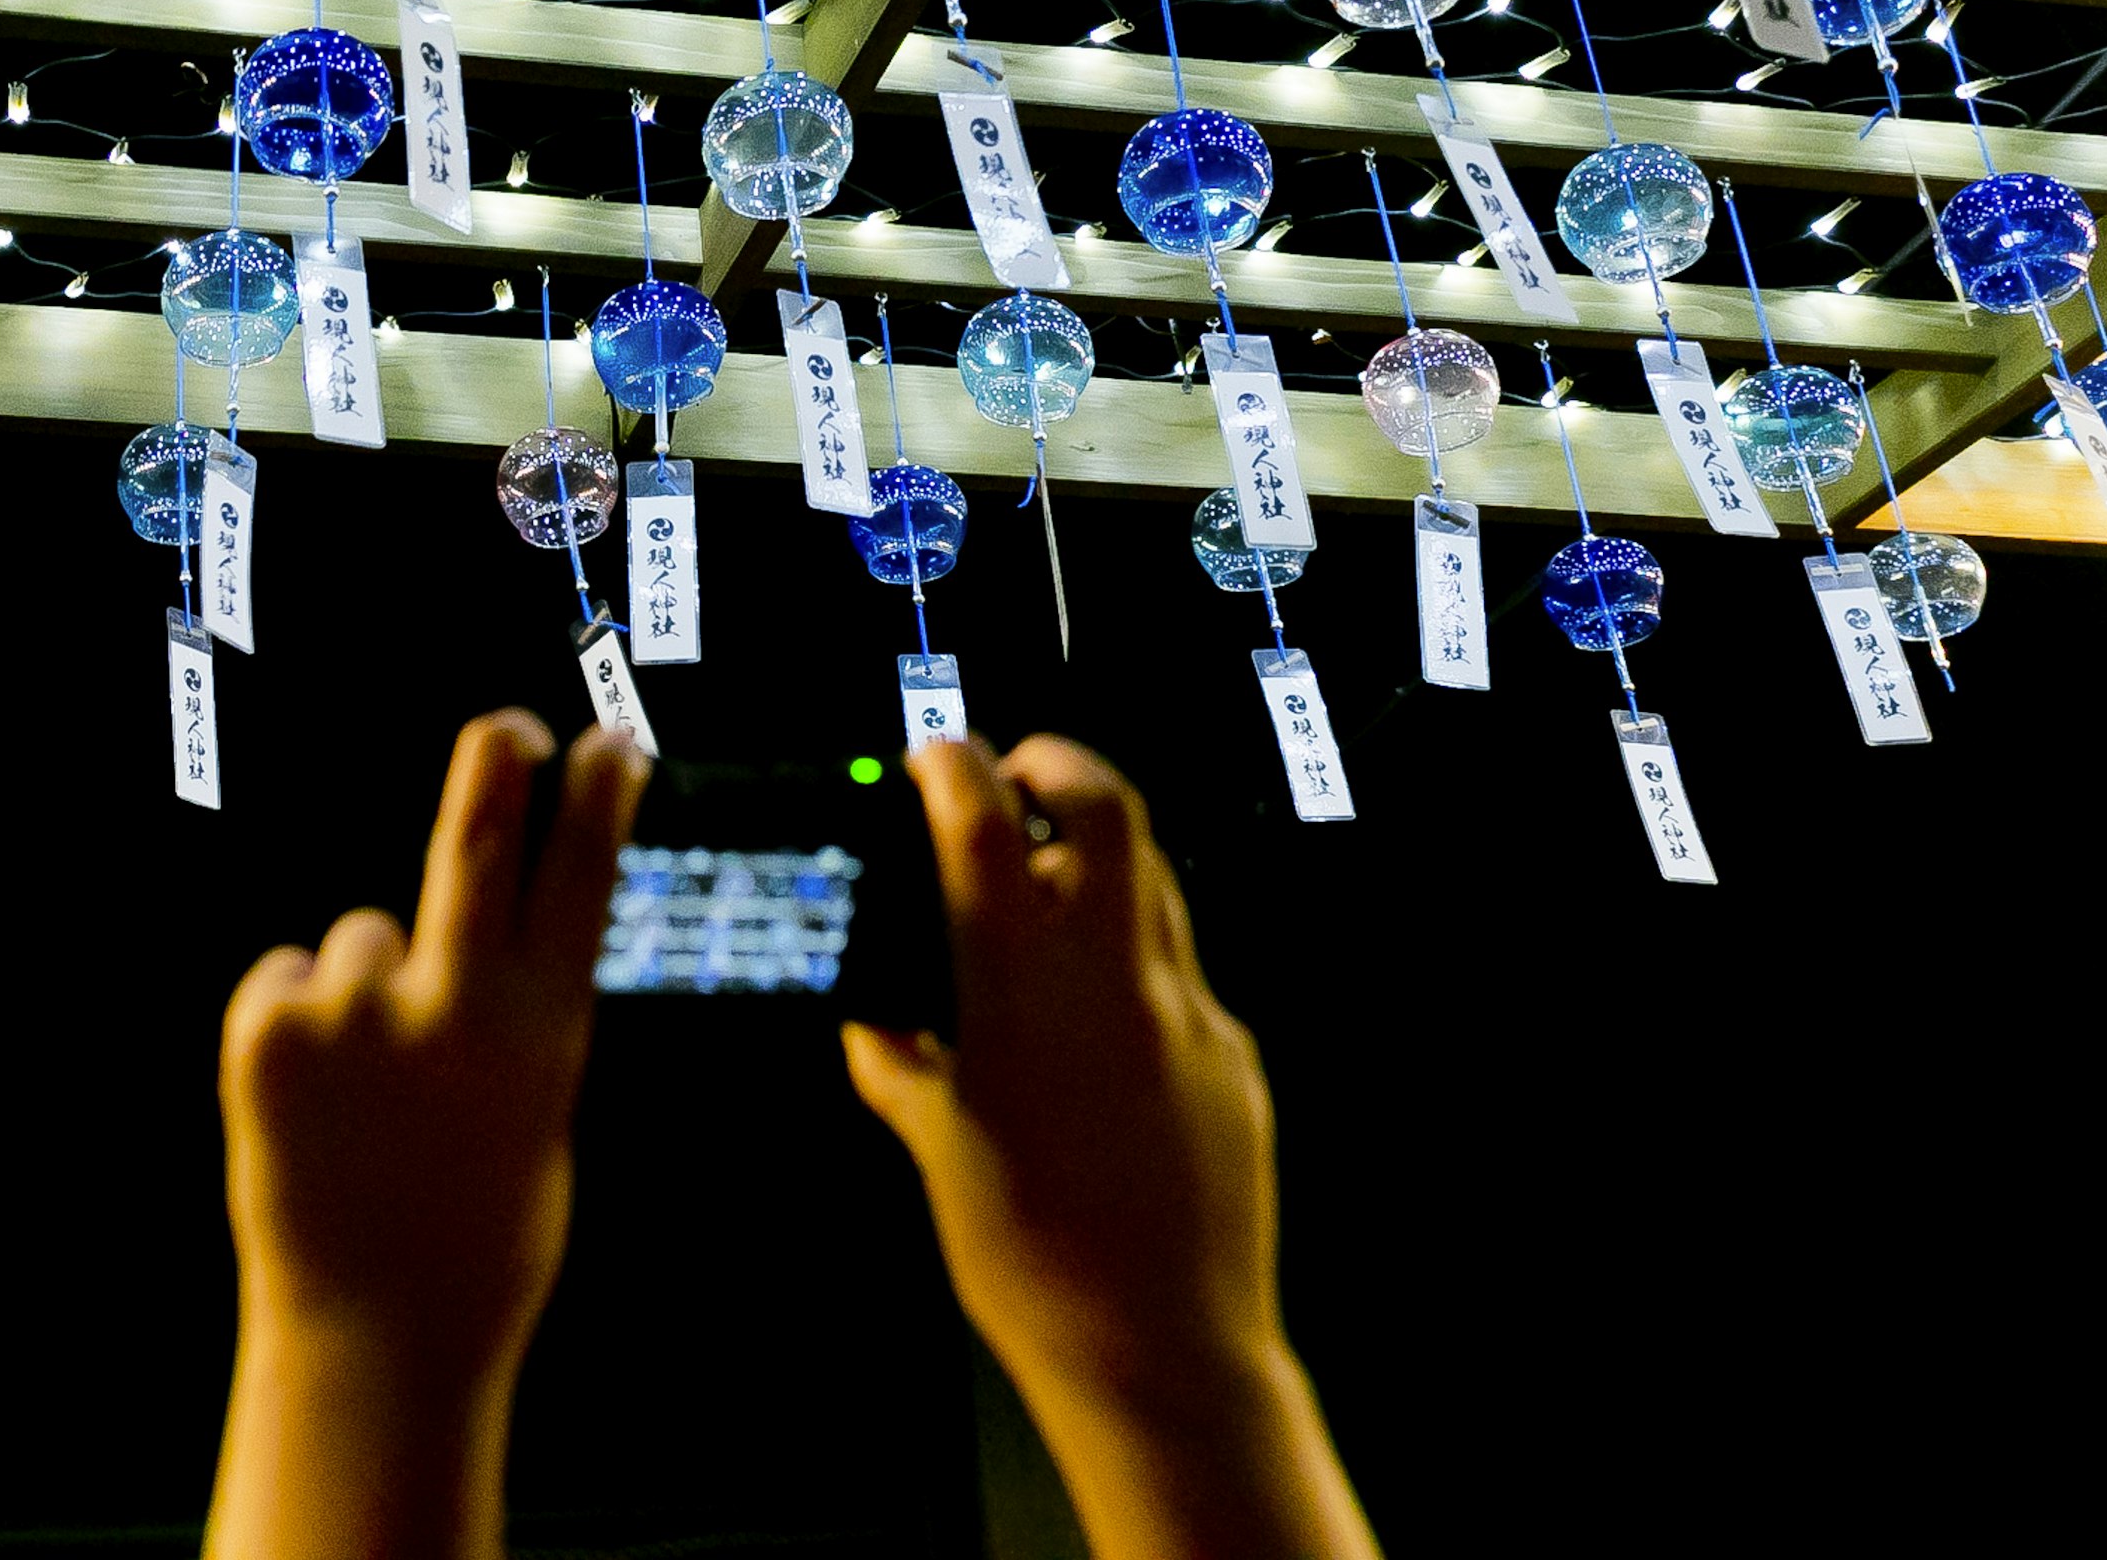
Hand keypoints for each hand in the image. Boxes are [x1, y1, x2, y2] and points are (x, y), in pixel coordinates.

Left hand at [204, 710, 645, 1559]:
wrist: (371, 1339)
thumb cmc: (468, 1237)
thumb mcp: (534, 1118)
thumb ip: (514, 1020)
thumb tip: (496, 947)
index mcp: (539, 1032)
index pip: (580, 882)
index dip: (599, 801)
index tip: (610, 741)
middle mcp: (453, 1007)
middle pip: (474, 841)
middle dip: (498, 763)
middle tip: (509, 730)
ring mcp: (354, 1012)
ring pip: (360, 940)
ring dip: (360, 990)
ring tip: (363, 1099)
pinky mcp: (268, 1028)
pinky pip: (287, 978)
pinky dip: (296, 1023)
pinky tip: (312, 1105)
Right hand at [845, 737, 1376, 1559]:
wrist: (1162, 1352)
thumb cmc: (1029, 1262)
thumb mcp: (933, 1152)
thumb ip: (899, 1063)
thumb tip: (872, 1016)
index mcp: (1021, 990)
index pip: (984, 820)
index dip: (954, 763)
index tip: (933, 754)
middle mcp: (1116, 977)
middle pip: (1107, 806)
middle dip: (1057, 765)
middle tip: (1014, 775)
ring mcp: (1190, 1012)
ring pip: (1155, 882)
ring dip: (1099, 858)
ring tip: (1048, 891)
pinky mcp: (1234, 1057)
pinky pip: (1180, 977)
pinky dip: (1132, 964)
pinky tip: (1095, 1028)